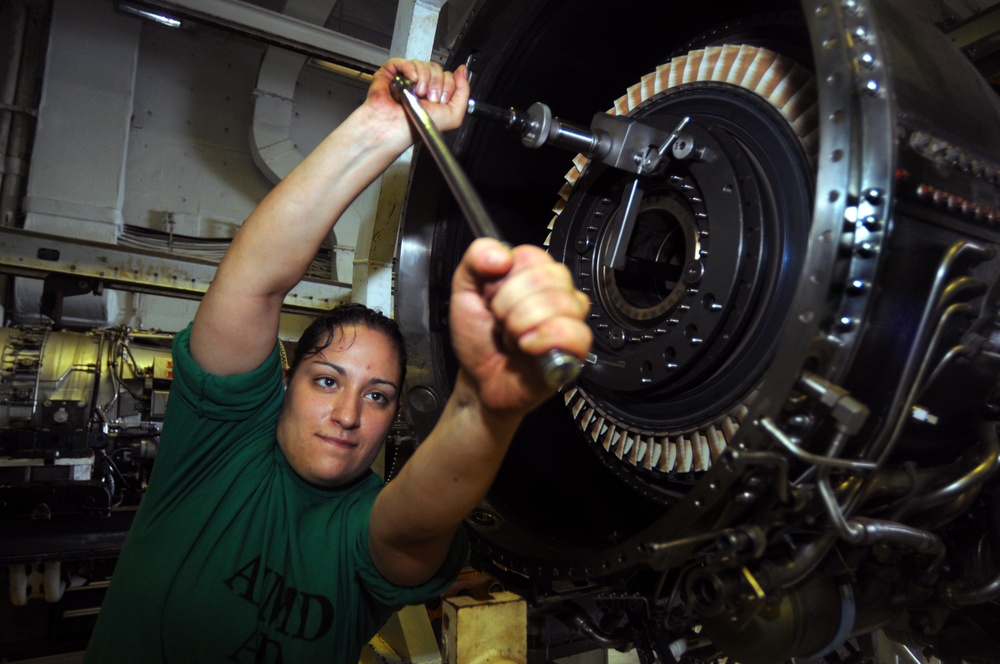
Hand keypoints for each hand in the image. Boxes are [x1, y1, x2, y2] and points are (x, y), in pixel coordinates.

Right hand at [363, 59, 469, 150]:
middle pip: (436, 68)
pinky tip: (410, 80)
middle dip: (437, 83)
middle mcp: (421, 87)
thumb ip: (463, 92)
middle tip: (429, 98)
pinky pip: (403, 61)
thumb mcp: (453, 115)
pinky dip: (409, 68)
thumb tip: (463, 70)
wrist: (395, 129)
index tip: (440, 100)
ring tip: (417, 93)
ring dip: (424, 78)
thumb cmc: (417, 128)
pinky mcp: (391, 74)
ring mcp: (406, 80)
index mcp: (435, 95)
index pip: (448, 76)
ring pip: (422, 64)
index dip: (448, 85)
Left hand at [449, 238, 591, 413]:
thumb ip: (474, 260)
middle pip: (548, 276)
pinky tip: (529, 347)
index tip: (491, 299)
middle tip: (501, 322)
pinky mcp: (576, 349)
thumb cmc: (478, 339)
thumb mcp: (464, 292)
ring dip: (522, 324)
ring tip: (513, 337)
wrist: (478, 380)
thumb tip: (501, 254)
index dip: (505, 279)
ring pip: (560, 302)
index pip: (532, 255)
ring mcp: (569, 320)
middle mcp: (556, 293)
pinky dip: (543, 340)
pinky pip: (574, 332)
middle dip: (510, 304)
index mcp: (533, 275)